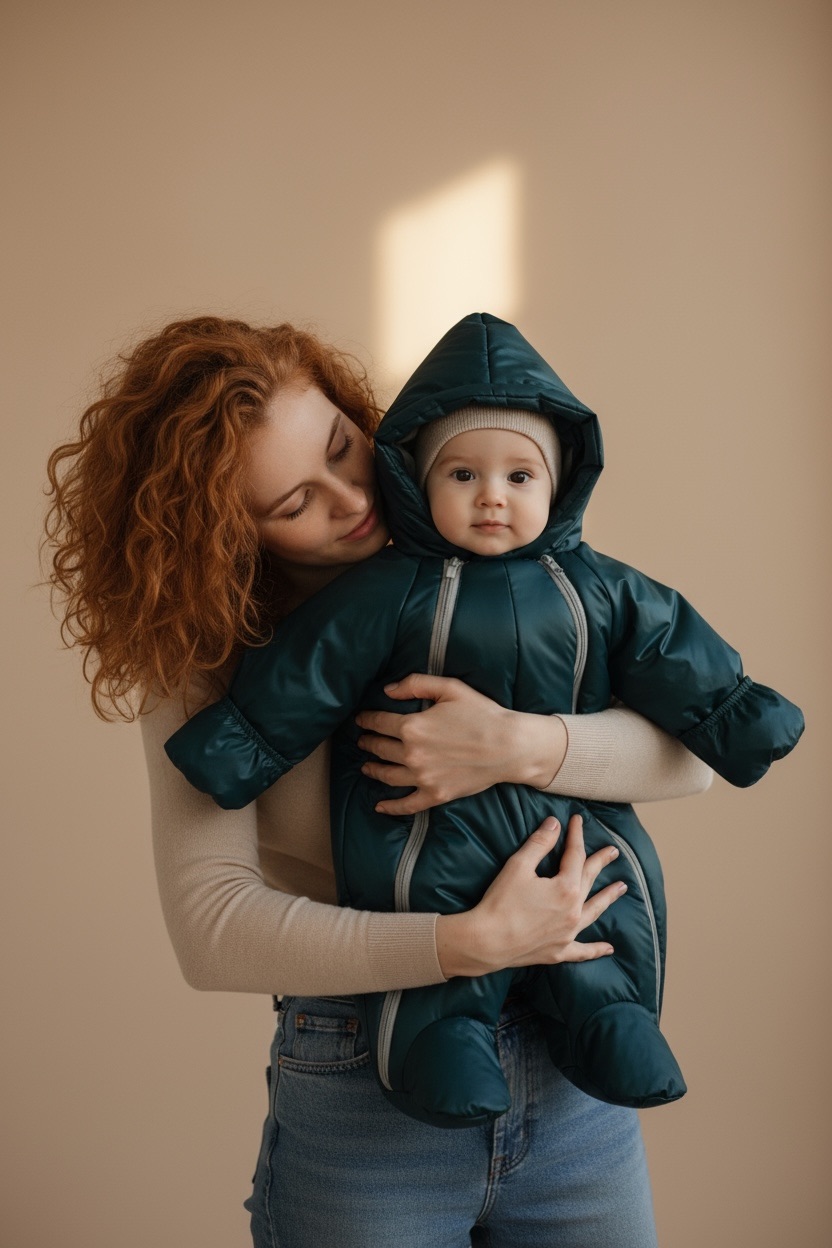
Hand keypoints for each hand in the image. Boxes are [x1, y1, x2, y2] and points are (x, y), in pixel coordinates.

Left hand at [355, 673, 567, 814]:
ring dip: (372, 770)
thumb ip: (415, 684)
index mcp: (412, 727)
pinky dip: (390, 807)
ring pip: (387, 776)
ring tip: (366, 766)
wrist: (509, 746)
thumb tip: (387, 690)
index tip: (361, 719)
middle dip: (368, 743)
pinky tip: (379, 806)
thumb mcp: (450, 688)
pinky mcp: (436, 795)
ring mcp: (423, 778)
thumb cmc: (482, 713)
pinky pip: (407, 805)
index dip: (367, 720)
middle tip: (362, 740)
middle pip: (379, 749)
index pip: (379, 723)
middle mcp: (412, 754)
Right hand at [435, 814, 625, 977]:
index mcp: (566, 888)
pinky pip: (583, 950)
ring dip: (608, 898)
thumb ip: (539, 844)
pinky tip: (609, 948)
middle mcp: (573, 911)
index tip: (577, 820)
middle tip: (613, 852)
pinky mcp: (559, 951)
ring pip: (594, 911)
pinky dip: (596, 949)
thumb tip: (555, 824)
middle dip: (600, 862)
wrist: (487, 942)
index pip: (575, 855)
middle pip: (589, 880)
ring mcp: (569, 933)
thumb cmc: (500, 902)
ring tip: (622, 887)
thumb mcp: (518, 866)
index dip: (576, 835)